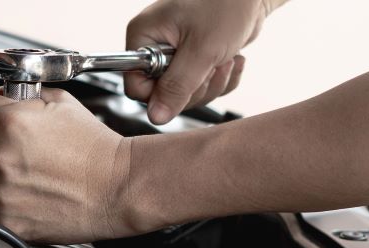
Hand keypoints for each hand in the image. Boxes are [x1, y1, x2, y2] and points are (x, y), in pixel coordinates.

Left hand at [0, 87, 133, 243]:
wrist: (119, 186)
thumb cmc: (94, 147)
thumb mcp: (57, 102)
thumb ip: (10, 95)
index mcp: (9, 122)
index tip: (0, 124)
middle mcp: (0, 156)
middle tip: (25, 152)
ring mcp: (0, 192)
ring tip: (28, 175)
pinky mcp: (5, 219)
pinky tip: (26, 194)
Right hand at [125, 0, 274, 123]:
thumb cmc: (227, 4)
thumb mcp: (202, 50)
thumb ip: (177, 86)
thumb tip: (156, 116)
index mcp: (144, 37)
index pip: (137, 86)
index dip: (162, 93)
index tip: (187, 83)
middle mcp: (155, 47)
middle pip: (162, 95)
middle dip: (194, 87)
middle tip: (212, 66)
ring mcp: (174, 55)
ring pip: (184, 95)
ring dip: (212, 83)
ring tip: (225, 59)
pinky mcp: (194, 61)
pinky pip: (202, 88)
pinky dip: (222, 80)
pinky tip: (232, 60)